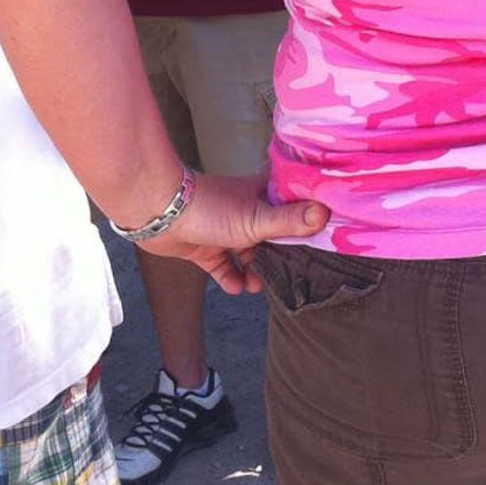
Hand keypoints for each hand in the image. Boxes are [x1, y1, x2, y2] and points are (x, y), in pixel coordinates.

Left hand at [140, 171, 329, 294]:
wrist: (160, 213)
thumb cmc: (211, 209)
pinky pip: (224, 266)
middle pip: (273, 233)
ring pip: (249, 253)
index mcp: (263, 196)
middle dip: (282, 254)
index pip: (294, 205)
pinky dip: (231, 278)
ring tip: (258, 286)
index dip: (308, 219)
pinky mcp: (206, 248)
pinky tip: (236, 288)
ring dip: (255, 271)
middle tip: (292, 272)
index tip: (323, 235)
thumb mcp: (257, 219)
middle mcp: (247, 211)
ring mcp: (226, 230)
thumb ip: (290, 221)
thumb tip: (326, 214)